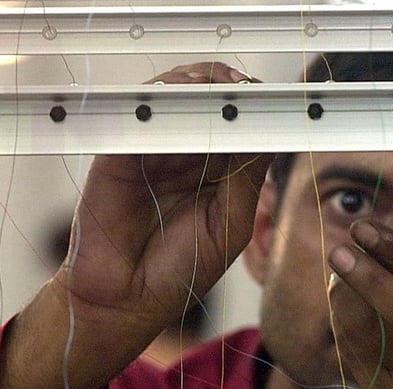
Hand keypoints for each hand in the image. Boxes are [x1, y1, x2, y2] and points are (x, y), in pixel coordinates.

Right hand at [0, 62, 272, 388]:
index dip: (254, 107)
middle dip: (227, 87)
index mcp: (217, 173)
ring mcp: (152, 151)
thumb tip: (270, 133)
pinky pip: (141, 116)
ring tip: (216, 85)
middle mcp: (186, 155)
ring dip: (196, 84)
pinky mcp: (119, 153)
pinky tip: (181, 96)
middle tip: (243, 85)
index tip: (274, 97)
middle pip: (208, 102)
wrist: (125, 301)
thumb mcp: (229, 224)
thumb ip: (247, 178)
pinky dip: (161, 100)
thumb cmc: (179, 273)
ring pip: (174, 99)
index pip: (239, 126)